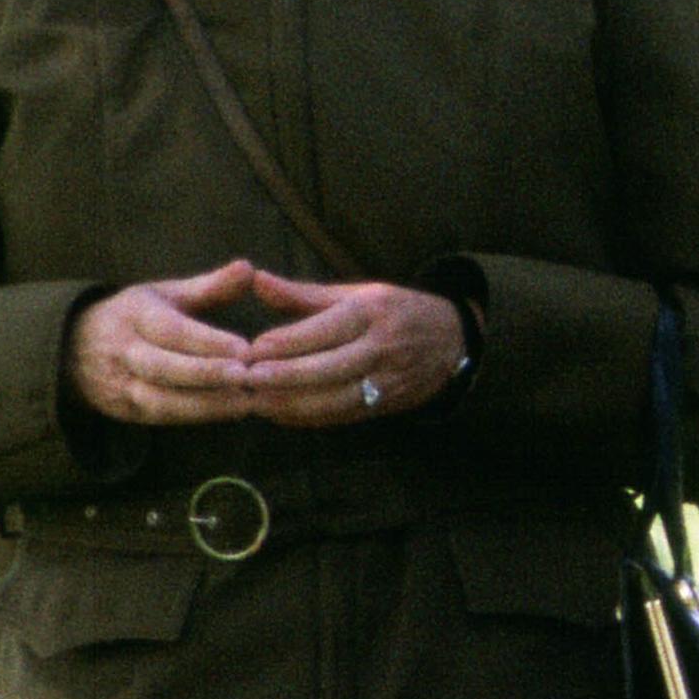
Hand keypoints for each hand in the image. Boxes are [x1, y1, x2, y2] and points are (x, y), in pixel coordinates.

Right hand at [64, 260, 273, 425]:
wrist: (73, 348)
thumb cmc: (136, 316)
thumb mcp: (165, 294)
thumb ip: (209, 286)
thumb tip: (248, 268)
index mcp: (135, 314)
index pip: (170, 330)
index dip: (206, 341)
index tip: (244, 348)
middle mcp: (124, 350)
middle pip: (162, 367)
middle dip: (205, 373)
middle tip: (245, 377)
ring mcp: (120, 384)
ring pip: (160, 400)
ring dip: (204, 405)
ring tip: (244, 403)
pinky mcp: (125, 410)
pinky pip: (160, 417)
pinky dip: (194, 417)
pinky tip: (226, 413)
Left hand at [213, 267, 471, 425]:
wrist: (451, 343)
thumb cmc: (393, 312)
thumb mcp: (356, 293)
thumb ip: (303, 294)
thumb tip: (257, 281)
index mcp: (372, 312)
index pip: (325, 329)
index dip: (288, 341)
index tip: (252, 348)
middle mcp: (381, 347)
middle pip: (328, 368)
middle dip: (284, 377)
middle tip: (246, 379)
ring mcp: (386, 380)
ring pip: (334, 398)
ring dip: (291, 403)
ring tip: (255, 401)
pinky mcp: (385, 405)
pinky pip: (341, 415)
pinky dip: (307, 417)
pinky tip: (279, 413)